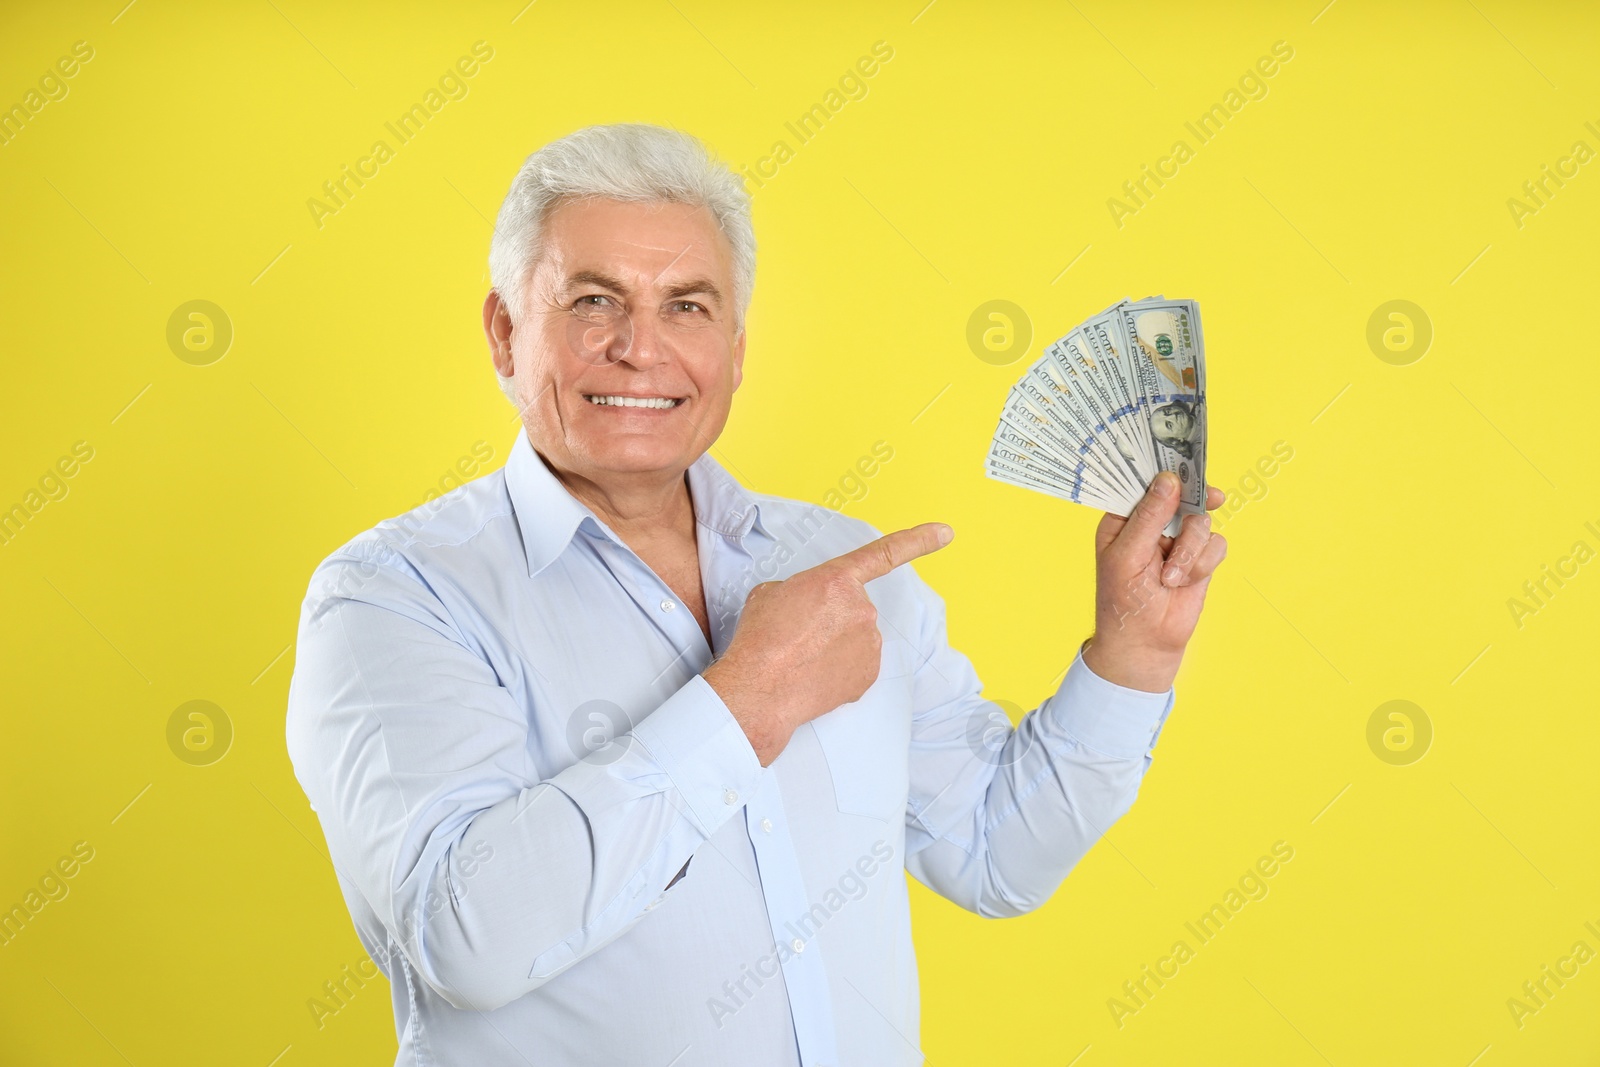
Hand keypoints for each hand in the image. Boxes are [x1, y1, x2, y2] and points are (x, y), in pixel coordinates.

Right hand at [704, 522, 953, 764]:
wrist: (760, 690)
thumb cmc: (761, 639)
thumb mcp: (773, 593)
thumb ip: (804, 590)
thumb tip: (812, 606)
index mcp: (837, 581)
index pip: (884, 554)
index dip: (918, 540)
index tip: (945, 532)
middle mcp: (861, 609)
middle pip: (852, 607)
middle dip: (831, 618)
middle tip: (799, 635)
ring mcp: (869, 644)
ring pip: (856, 638)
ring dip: (835, 644)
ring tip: (802, 657)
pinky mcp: (869, 674)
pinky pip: (858, 664)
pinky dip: (839, 669)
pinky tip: (814, 675)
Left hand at [1082, 473, 1227, 692]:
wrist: (1146, 643)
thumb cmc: (1123, 601)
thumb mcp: (1128, 556)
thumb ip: (1149, 517)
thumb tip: (1168, 481)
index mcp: (1125, 517)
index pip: (1145, 482)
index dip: (1164, 470)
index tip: (1182, 461)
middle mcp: (1154, 523)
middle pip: (1182, 494)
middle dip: (1192, 503)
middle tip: (1210, 497)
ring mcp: (1179, 539)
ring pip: (1202, 522)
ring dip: (1190, 551)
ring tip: (1170, 577)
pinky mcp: (1200, 558)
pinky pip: (1216, 544)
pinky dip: (1203, 563)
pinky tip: (1185, 581)